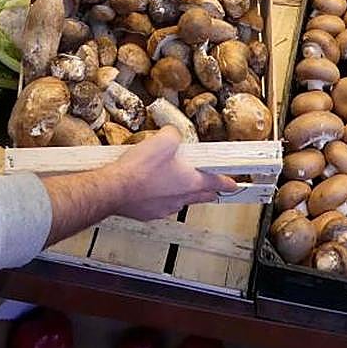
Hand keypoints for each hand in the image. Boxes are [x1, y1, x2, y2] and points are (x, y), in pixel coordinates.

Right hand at [109, 128, 237, 220]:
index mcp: (191, 183)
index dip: (228, 182)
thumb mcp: (164, 139)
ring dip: (181, 192)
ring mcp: (164, 209)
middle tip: (210, 185)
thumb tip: (173, 134)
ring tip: (175, 181)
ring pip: (180, 201)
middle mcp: (180, 199)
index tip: (234, 184)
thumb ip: (174, 135)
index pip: (218, 183)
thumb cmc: (139, 170)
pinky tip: (151, 186)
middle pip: (202, 196)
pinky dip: (160, 196)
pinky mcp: (147, 213)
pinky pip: (159, 205)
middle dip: (208, 190)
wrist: (113, 189)